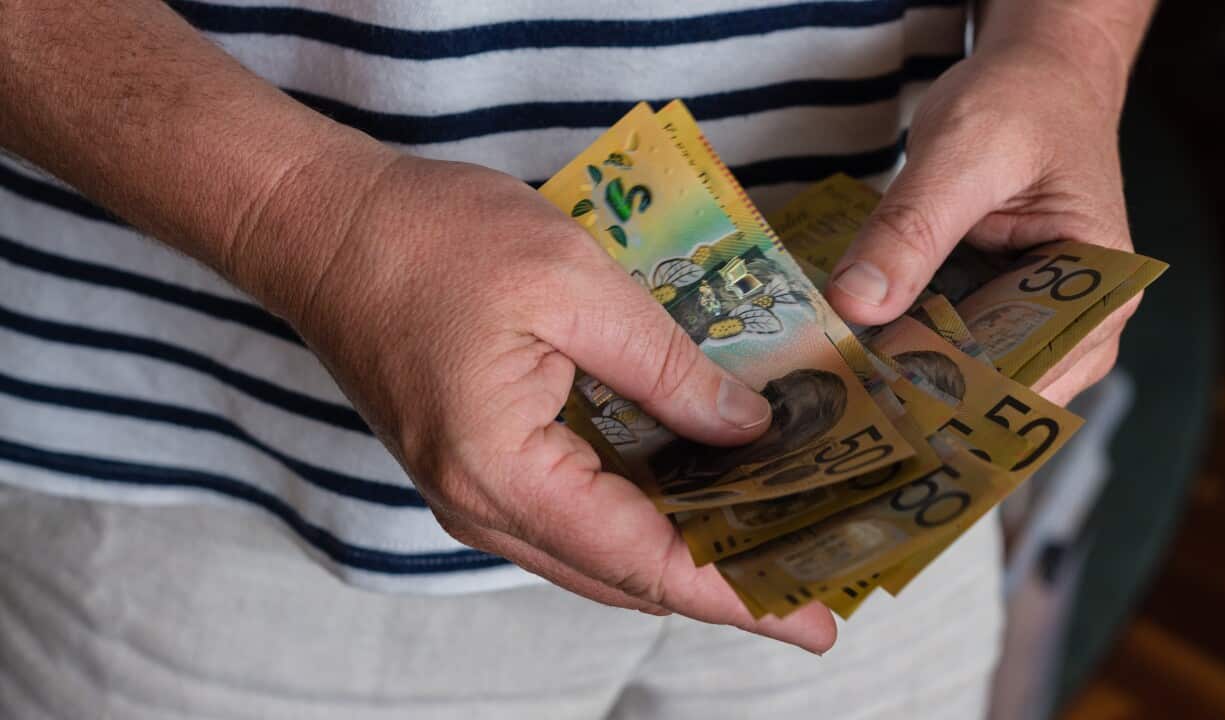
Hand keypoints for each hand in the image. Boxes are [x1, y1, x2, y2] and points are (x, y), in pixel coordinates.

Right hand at [250, 156, 837, 652]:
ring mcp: (473, 492)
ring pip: (599, 553)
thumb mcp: (572, 283)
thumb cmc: (431, 240)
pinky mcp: (475, 465)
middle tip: (811, 580)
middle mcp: (484, 506)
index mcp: (504, 472)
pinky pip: (571, 517)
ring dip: (682, 554)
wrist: (323, 227)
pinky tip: (692, 491)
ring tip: (766, 542)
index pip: (644, 560)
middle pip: (625, 576)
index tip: (812, 621)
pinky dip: (638, 517)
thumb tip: (745, 429)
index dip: (736, 593)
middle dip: (723, 584)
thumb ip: (665, 365)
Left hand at [825, 41, 1141, 405]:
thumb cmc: (1022, 104)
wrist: (1031, 78)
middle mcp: (1078, 325)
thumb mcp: (962, 154)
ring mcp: (1035, 324)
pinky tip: (849, 350)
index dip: (950, 396)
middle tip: (838, 404)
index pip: (1026, 371)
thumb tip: (855, 305)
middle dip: (919, 396)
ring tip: (835, 387)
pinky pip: (947, 346)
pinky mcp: (992, 312)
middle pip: (995, 389)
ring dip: (905, 378)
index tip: (875, 405)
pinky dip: (903, 346)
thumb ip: (911, 228)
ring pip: (968, 377)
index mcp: (1102, 292)